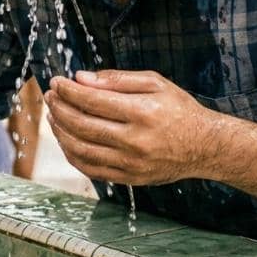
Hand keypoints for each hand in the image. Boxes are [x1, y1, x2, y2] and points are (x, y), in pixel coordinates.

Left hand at [45, 70, 225, 185]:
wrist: (205, 146)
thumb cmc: (179, 109)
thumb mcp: (155, 82)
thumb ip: (117, 79)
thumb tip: (81, 78)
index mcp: (142, 112)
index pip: (92, 100)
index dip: (69, 90)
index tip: (57, 81)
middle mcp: (135, 140)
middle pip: (82, 125)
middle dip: (59, 108)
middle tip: (50, 96)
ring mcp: (131, 163)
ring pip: (81, 150)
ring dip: (60, 132)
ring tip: (53, 116)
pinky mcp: (129, 178)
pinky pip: (91, 169)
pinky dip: (72, 154)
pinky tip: (66, 139)